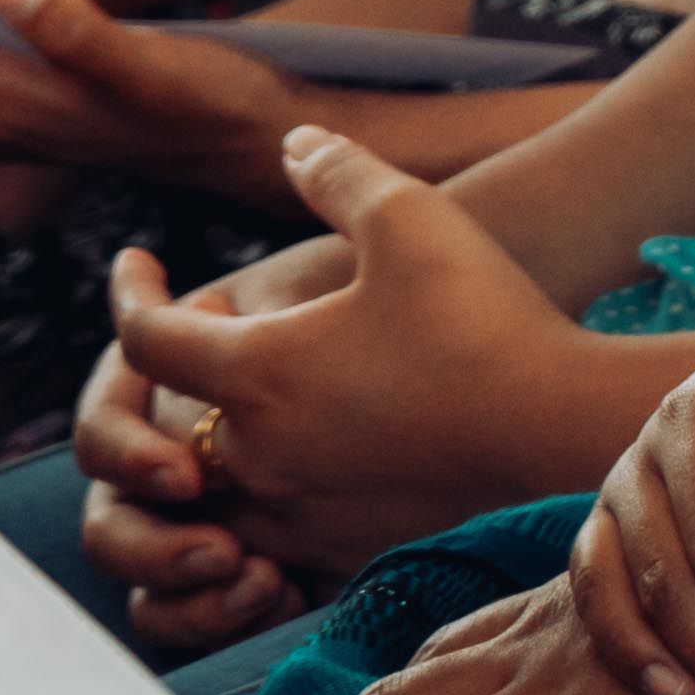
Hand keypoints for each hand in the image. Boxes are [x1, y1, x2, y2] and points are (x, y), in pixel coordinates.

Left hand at [80, 125, 636, 594]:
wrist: (562, 432)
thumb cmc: (483, 319)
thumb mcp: (408, 215)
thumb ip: (338, 171)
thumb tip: (295, 143)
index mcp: (256, 373)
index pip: (144, 340)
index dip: (132, 293)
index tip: (137, 263)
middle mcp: (260, 456)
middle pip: (164, 424)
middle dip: (171, 372)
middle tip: (208, 326)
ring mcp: (301, 514)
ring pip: (211, 491)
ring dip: (212, 441)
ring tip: (253, 396)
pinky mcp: (346, 550)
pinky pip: (268, 535)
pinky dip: (265, 493)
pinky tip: (314, 449)